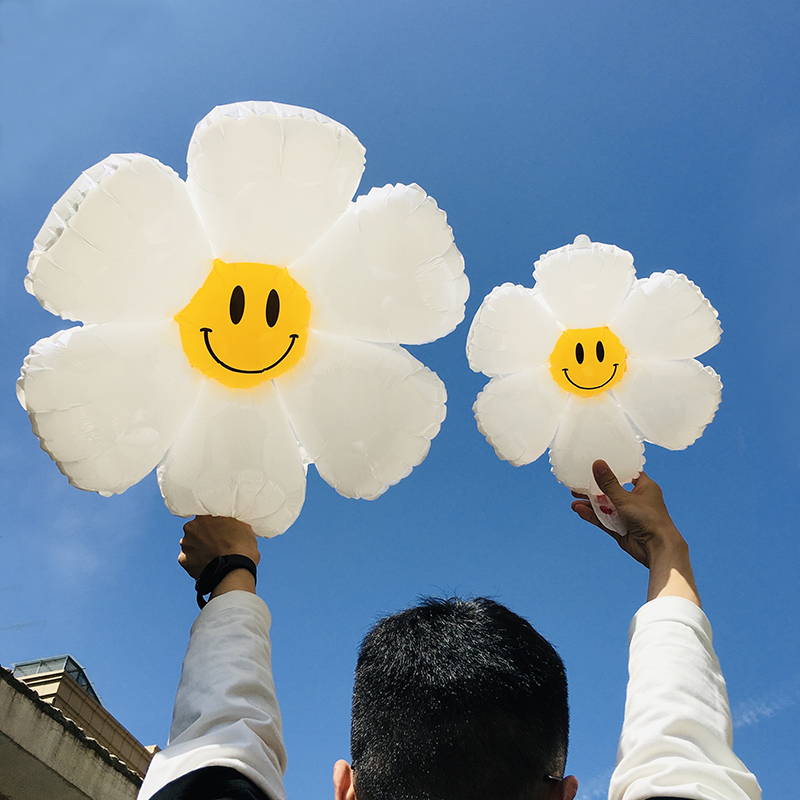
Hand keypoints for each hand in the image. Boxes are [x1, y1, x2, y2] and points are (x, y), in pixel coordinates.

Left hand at [179, 516, 259, 578]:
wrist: (234, 571)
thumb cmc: (242, 548)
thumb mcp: (243, 526)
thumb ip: (231, 521)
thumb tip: (232, 521)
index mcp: (205, 515)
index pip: (205, 514)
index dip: (211, 522)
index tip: (217, 527)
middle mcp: (191, 527)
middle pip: (196, 529)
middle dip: (203, 535)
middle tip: (217, 543)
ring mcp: (186, 543)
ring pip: (191, 543)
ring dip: (199, 548)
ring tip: (213, 556)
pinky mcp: (183, 560)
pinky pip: (189, 559)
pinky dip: (196, 561)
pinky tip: (208, 564)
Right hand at [571, 461, 699, 605]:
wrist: (658, 549)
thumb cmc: (649, 519)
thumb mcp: (625, 498)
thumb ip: (608, 483)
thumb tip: (597, 463)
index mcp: (644, 487)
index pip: (627, 474)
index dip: (612, 469)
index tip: (596, 464)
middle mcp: (636, 500)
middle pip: (611, 491)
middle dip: (594, 489)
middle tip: (578, 485)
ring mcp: (628, 515)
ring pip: (605, 507)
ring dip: (590, 504)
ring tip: (574, 500)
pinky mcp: (621, 529)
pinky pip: (604, 520)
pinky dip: (592, 515)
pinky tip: (579, 510)